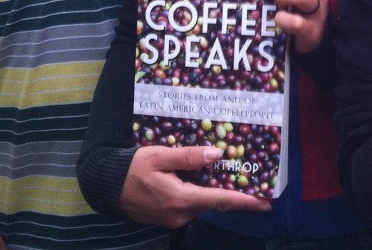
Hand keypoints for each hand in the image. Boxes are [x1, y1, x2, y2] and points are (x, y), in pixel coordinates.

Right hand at [119, 145, 270, 227]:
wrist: (106, 186)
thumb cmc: (132, 169)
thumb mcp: (160, 156)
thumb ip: (189, 157)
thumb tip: (217, 154)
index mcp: (181, 199)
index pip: (220, 200)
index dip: (245, 201)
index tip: (266, 202)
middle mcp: (181, 213)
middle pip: (213, 200)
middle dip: (231, 189)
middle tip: (251, 176)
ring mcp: (174, 218)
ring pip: (201, 201)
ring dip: (212, 187)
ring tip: (222, 168)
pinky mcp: (168, 216)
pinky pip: (190, 202)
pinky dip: (198, 190)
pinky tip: (198, 175)